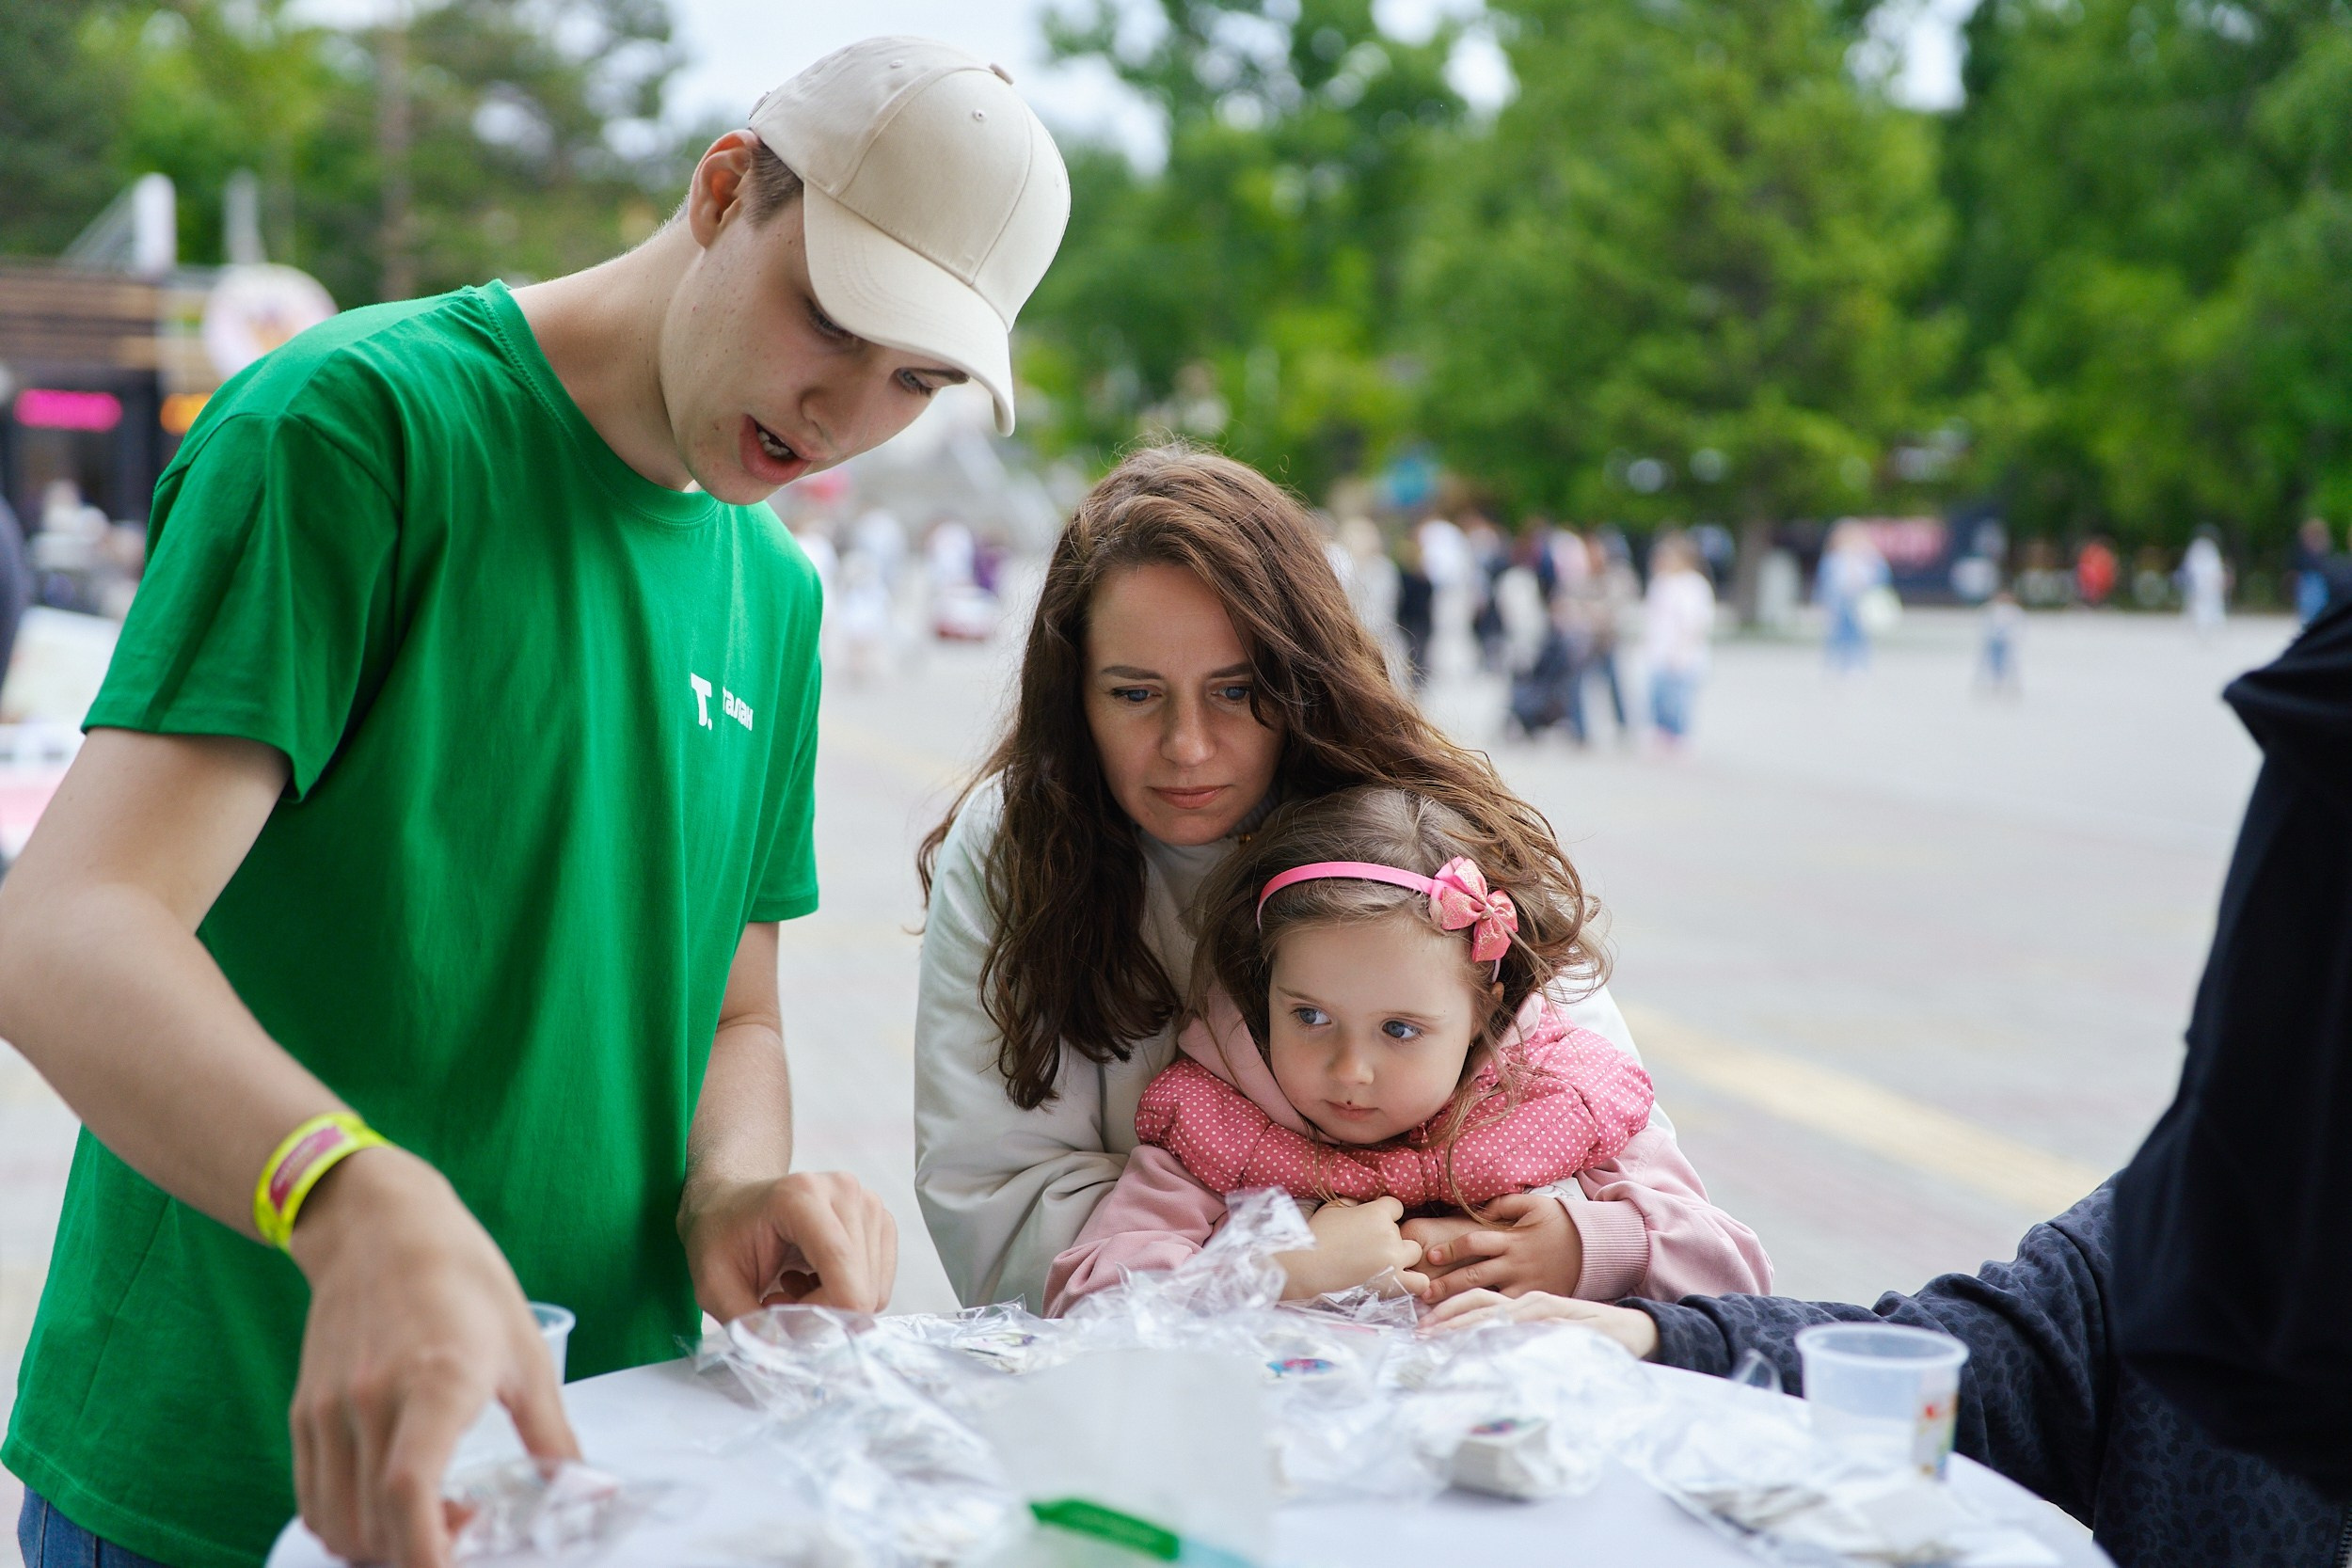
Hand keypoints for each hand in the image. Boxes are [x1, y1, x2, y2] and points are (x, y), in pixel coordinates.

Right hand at [287, 1146, 577, 1567]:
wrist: (381, 1228)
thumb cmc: (463, 1281)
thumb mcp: (526, 1355)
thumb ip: (554, 1436)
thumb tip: (588, 1492)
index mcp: (436, 1384)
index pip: (410, 1492)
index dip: (428, 1554)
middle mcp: (371, 1403)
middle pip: (373, 1525)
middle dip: (418, 1557)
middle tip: (467, 1533)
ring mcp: (329, 1411)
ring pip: (336, 1523)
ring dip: (380, 1547)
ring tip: (433, 1522)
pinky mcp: (305, 1413)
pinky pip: (312, 1499)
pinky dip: (346, 1526)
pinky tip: (390, 1510)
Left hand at [680, 1169, 896, 1319]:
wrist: (730, 1202)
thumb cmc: (720, 1235)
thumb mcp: (716, 1285)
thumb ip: (748, 1325)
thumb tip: (779, 1364)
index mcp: (800, 1196)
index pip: (840, 1264)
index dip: (827, 1312)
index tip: (793, 1331)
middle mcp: (843, 1191)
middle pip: (860, 1285)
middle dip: (822, 1311)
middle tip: (780, 1301)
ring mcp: (867, 1202)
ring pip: (873, 1290)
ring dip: (834, 1303)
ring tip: (794, 1286)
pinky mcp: (879, 1220)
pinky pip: (878, 1284)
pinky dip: (848, 1293)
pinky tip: (814, 1278)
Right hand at [1278, 1196, 1427, 1299]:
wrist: (1305, 1268)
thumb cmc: (1315, 1236)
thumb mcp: (1332, 1208)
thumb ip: (1353, 1201)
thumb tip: (1363, 1201)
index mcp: (1377, 1213)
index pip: (1396, 1207)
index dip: (1385, 1215)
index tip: (1371, 1225)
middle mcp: (1390, 1235)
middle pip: (1407, 1232)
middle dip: (1394, 1239)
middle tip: (1373, 1249)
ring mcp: (1394, 1260)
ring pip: (1415, 1253)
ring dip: (1404, 1258)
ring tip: (1386, 1265)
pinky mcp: (1393, 1284)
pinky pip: (1420, 1283)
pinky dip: (1414, 1282)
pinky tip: (1398, 1280)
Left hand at [1406, 1192, 1582, 1302]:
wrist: (1593, 1247)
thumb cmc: (1560, 1223)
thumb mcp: (1535, 1205)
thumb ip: (1505, 1204)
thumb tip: (1480, 1209)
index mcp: (1512, 1239)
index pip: (1474, 1242)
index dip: (1450, 1249)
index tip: (1429, 1255)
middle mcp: (1515, 1263)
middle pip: (1474, 1274)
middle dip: (1446, 1284)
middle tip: (1422, 1292)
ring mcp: (1525, 1284)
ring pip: (1488, 1297)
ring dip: (1462, 1306)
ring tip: (1438, 1317)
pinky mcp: (1534, 1298)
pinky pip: (1508, 1310)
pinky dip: (1488, 1318)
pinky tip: (1469, 1327)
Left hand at [1424, 1288, 1661, 1358]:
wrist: (1634, 1330)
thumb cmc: (1587, 1334)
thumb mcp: (1547, 1334)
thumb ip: (1519, 1338)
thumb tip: (1482, 1354)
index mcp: (1522, 1303)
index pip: (1477, 1301)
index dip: (1448, 1310)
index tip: (1422, 1327)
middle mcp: (1529, 1301)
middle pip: (1480, 1302)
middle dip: (1447, 1316)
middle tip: (1420, 1334)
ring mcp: (1546, 1310)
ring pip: (1499, 1312)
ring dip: (1467, 1324)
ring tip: (1441, 1338)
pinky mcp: (1564, 1321)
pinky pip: (1531, 1325)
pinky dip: (1508, 1332)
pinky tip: (1488, 1342)